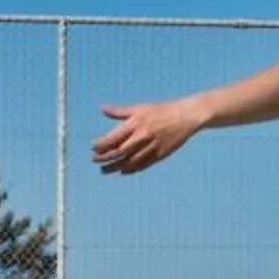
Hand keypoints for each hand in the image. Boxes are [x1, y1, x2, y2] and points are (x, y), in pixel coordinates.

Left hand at [91, 97, 205, 174]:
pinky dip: (131, 169)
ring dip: (114, 167)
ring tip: (104, 170)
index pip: (114, 137)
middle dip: (104, 158)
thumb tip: (102, 108)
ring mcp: (152, 146)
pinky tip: (122, 171)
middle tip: (94, 161)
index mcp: (136, 123)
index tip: (92, 148)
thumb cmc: (162, 110)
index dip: (101, 144)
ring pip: (129, 162)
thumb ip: (120, 112)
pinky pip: (143, 165)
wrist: (186, 116)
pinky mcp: (160, 154)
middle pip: (119, 151)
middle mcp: (143, 136)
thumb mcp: (140, 108)